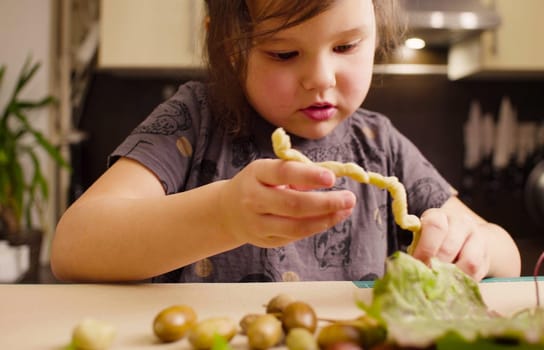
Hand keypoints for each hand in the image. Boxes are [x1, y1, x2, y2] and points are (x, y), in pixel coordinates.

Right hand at [217, 159, 355, 247]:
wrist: (228, 210)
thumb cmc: (258, 184)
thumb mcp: (270, 171)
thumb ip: (296, 173)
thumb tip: (329, 179)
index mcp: (256, 174)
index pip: (283, 173)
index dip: (308, 176)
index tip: (332, 178)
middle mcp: (253, 199)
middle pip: (293, 204)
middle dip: (325, 203)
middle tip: (349, 198)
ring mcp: (257, 223)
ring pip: (296, 226)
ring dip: (325, 219)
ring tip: (345, 210)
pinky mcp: (265, 241)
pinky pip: (294, 236)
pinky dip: (316, 227)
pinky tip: (331, 219)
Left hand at [411, 208, 489, 280]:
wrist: (465, 237)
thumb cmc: (435, 240)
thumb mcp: (423, 237)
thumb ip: (416, 248)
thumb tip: (406, 268)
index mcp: (440, 216)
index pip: (435, 226)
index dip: (425, 248)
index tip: (417, 264)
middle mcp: (461, 223)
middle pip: (449, 246)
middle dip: (436, 265)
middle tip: (427, 278)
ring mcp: (477, 238)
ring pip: (469, 261)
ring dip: (452, 275)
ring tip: (441, 283)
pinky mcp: (486, 256)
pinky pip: (478, 273)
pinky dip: (464, 282)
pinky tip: (453, 285)